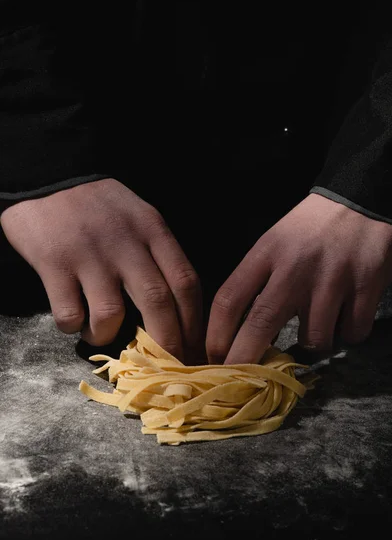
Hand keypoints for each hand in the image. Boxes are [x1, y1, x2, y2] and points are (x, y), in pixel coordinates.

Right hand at [1, 178, 201, 359]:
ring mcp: (89, 254)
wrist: (50, 173)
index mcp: (153, 230)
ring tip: (101, 334)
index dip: (194, 323)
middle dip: (167, 344)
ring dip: (109, 336)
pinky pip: (69, 314)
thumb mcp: (139, 216)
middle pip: (158, 304)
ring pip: (112, 316)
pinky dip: (74, 328)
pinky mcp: (54, 264)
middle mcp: (126, 243)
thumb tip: (176, 307)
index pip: (186, 282)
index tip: (194, 347)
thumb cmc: (100, 204)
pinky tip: (73, 320)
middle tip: (166, 366)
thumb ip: (158, 253)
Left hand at [206, 193, 391, 363]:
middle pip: (261, 325)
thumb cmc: (312, 227)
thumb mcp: (275, 241)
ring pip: (315, 340)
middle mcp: (295, 268)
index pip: (229, 299)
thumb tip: (242, 332)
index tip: (213, 358)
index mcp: (267, 253)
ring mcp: (332, 279)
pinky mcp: (366, 287)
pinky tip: (347, 314)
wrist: (362, 199)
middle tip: (241, 381)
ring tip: (320, 324)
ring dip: (315, 343)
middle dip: (245, 360)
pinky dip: (348, 332)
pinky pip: (352, 333)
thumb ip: (259, 281)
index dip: (217, 336)